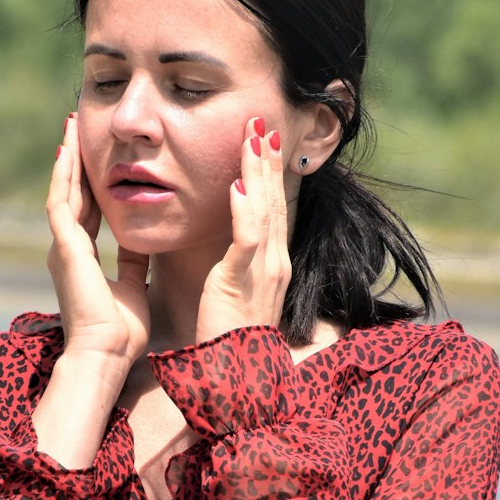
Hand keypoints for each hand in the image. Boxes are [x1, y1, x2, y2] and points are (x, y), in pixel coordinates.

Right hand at [46, 114, 151, 370]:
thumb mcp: (132, 284)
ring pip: (62, 191)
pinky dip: (63, 175)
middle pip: (71, 194)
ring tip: (71, 125)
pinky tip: (67, 149)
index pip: (86, 210)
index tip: (99, 156)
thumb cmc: (120, 333)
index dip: (91, 182)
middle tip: (79, 127)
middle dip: (76, 161)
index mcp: (82, 258)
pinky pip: (60, 202)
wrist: (105, 355)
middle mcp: (67, 249)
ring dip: (67, 158)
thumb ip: (132, 259)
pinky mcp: (64, 248)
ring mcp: (62, 247)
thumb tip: (141, 237)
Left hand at [195, 118, 291, 345]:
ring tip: (252, 139)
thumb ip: (233, 267)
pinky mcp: (242, 282)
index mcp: (272, 265)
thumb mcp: (234, 294)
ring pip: (263, 212)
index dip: (267, 175)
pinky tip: (237, 188)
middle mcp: (274, 263)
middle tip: (261, 122)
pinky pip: (247, 241)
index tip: (262, 143)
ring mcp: (263, 271)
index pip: (271, 210)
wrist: (236, 377)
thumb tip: (225, 246)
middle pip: (272, 201)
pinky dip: (244, 213)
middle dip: (266, 160)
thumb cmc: (229, 341)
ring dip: (257, 173)